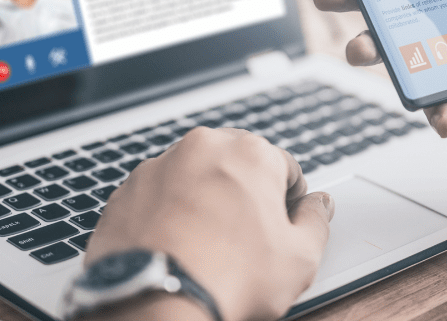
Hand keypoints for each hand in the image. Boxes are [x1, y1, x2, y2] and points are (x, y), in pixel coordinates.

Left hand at [85, 127, 334, 320]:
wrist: (155, 300)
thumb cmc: (229, 277)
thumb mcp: (299, 258)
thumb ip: (316, 221)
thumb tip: (320, 205)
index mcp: (250, 152)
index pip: (284, 168)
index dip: (288, 202)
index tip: (281, 227)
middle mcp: (202, 147)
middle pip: (236, 166)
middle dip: (244, 195)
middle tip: (245, 239)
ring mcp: (159, 165)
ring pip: (194, 177)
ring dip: (204, 200)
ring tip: (207, 245)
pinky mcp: (127, 189)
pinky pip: (159, 195)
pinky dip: (169, 213)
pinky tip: (177, 245)